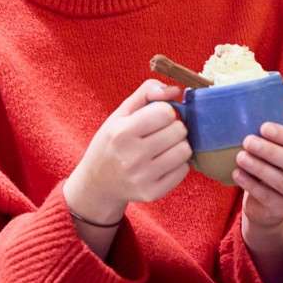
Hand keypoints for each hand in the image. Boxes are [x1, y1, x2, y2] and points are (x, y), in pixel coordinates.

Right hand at [64, 79, 191, 223]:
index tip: (155, 118)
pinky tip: (162, 163)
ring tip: (163, 147)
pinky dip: (177, 164)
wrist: (97, 183)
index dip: (164, 111)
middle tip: (159, 133)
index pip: (165, 112)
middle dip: (173, 127)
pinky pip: (183, 170)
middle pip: (179, 130)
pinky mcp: (152, 193)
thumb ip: (147, 92)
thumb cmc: (112, 142)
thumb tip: (176, 90)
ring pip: (185, 150)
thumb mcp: (121, 113)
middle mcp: (131, 157)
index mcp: (121, 133)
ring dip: (178, 145)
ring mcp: (142, 178)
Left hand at [234, 93, 282, 232]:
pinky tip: (238, 173)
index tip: (263, 126)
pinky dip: (250, 184)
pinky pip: (267, 197)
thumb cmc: (276, 160)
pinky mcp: (282, 210)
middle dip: (270, 152)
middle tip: (248, 141)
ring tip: (240, 156)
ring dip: (259, 168)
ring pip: (281, 182)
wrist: (267, 200)